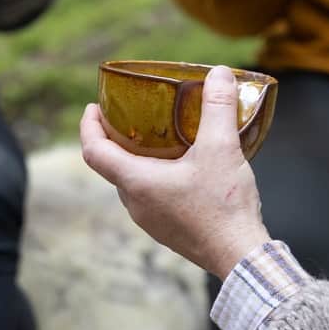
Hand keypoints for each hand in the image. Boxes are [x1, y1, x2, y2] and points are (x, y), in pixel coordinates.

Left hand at [78, 64, 269, 279]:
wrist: (240, 255)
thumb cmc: (224, 206)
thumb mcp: (221, 148)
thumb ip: (218, 107)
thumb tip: (219, 74)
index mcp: (137, 182)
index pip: (93, 152)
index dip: (88, 127)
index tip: (93, 108)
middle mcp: (135, 203)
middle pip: (112, 165)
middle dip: (117, 139)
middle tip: (133, 116)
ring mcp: (150, 220)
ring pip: (133, 182)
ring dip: (138, 159)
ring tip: (160, 138)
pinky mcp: (167, 230)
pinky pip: (151, 197)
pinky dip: (156, 176)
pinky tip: (183, 167)